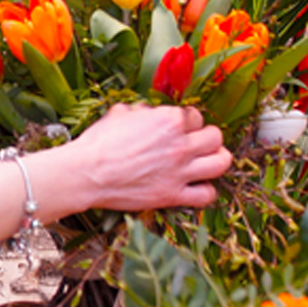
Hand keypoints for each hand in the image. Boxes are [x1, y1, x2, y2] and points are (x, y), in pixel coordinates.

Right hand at [61, 104, 230, 211]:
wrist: (86, 173)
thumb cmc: (99, 143)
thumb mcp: (120, 114)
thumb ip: (141, 111)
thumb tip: (147, 111)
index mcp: (169, 120)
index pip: (196, 116)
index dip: (188, 121)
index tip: (180, 128)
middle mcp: (181, 144)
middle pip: (215, 136)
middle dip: (207, 137)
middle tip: (197, 142)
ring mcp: (180, 171)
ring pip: (221, 162)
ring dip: (217, 159)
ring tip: (208, 161)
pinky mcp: (173, 195)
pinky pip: (206, 195)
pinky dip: (206, 191)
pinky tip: (196, 186)